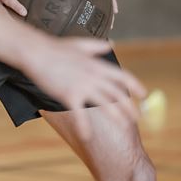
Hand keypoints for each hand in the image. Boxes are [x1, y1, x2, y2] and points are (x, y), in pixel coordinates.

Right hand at [24, 35, 145, 139]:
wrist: (36, 52)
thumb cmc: (56, 47)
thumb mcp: (80, 44)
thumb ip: (97, 46)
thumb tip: (111, 43)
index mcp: (97, 64)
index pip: (122, 76)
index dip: (135, 86)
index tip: (144, 94)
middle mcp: (94, 76)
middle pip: (118, 94)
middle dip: (130, 107)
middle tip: (138, 118)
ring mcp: (82, 86)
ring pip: (106, 104)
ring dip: (117, 117)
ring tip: (125, 128)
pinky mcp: (69, 95)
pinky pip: (80, 114)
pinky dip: (84, 127)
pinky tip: (87, 137)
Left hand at [71, 0, 117, 28]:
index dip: (112, 0)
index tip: (116, 11)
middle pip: (107, 1)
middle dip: (110, 13)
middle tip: (111, 26)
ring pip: (99, 3)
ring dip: (102, 14)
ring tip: (100, 29)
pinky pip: (89, 2)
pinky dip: (90, 11)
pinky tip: (84, 20)